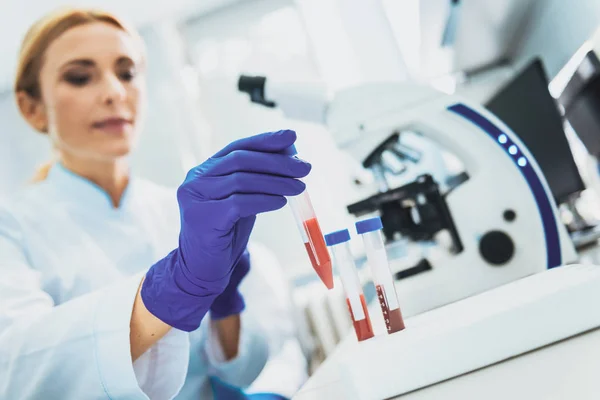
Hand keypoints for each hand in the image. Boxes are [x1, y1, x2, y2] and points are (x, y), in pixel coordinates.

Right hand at [141, 130, 309, 330]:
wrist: (201, 269)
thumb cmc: (224, 234)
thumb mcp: (240, 201)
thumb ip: (256, 181)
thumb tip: (289, 158)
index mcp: (204, 171)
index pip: (237, 147)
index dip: (266, 141)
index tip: (291, 137)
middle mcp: (195, 180)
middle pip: (241, 160)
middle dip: (277, 162)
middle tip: (305, 167)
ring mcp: (195, 198)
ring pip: (242, 181)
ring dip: (277, 182)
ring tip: (300, 187)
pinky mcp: (202, 217)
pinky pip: (240, 203)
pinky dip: (264, 200)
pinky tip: (281, 202)